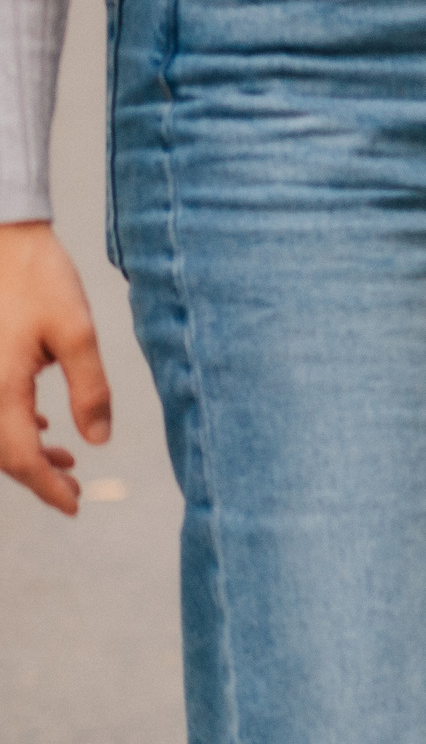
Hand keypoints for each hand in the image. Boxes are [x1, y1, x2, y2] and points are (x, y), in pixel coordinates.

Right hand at [0, 219, 111, 515]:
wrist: (2, 238)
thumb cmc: (39, 280)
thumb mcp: (78, 333)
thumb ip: (90, 390)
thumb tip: (98, 440)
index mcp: (0, 389)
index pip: (21, 458)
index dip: (47, 488)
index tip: (75, 505)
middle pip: (3, 453)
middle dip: (36, 476)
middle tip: (74, 489)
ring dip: (26, 451)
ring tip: (66, 461)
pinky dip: (16, 424)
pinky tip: (43, 423)